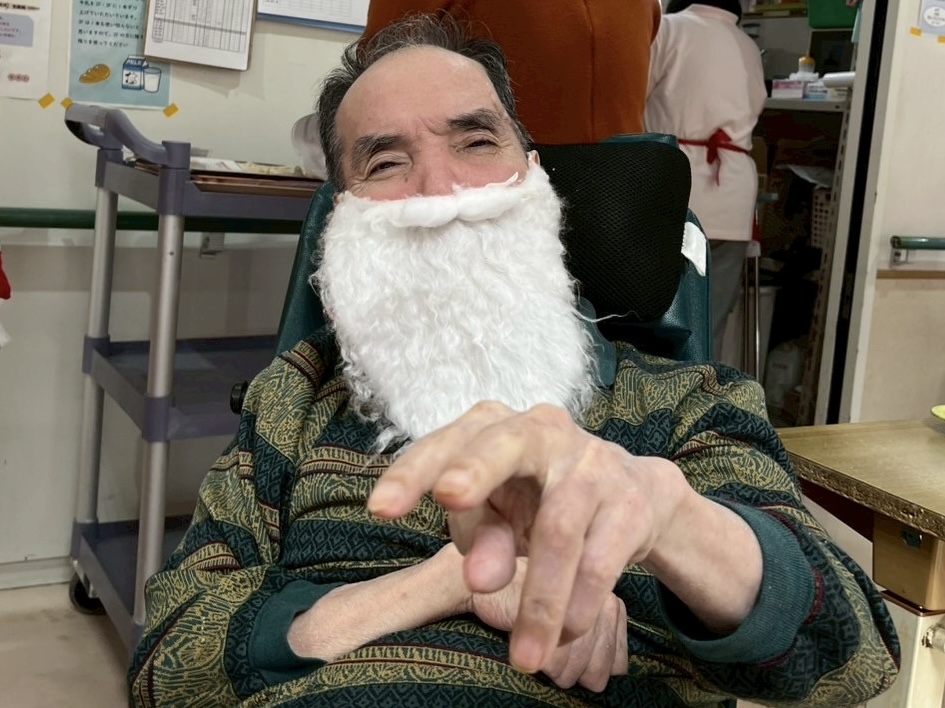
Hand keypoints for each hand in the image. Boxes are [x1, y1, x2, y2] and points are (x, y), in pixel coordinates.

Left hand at [368, 401, 687, 673]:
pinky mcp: (629, 501)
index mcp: (496, 426)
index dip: (413, 472)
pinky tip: (563, 636)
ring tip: (524, 658)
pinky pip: (600, 560)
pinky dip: (578, 606)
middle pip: (506, 443)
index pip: (447, 442)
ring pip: (557, 528)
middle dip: (475, 470)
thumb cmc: (541, 501)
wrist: (634, 495)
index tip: (380, 508)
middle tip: (448, 500)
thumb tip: (480, 579)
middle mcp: (544, 430)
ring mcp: (591, 461)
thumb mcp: (500, 516)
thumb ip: (481, 538)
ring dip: (538, 600)